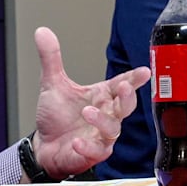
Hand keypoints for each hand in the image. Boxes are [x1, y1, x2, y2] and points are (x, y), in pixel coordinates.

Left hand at [31, 27, 149, 178]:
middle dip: (127, 97)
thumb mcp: (52, 84)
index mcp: (101, 96)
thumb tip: (42, 32)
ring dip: (102, 120)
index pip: (122, 84)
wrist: (45, 145)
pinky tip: (76, 141)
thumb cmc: (56, 117)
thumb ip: (51, 59)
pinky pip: (96, 151)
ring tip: (88, 111)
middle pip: (126, 106)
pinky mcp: (92, 153)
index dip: (134, 78)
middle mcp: (105, 115)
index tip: (144, 72)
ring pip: (112, 128)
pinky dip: (87, 147)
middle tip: (123, 88)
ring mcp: (101, 135)